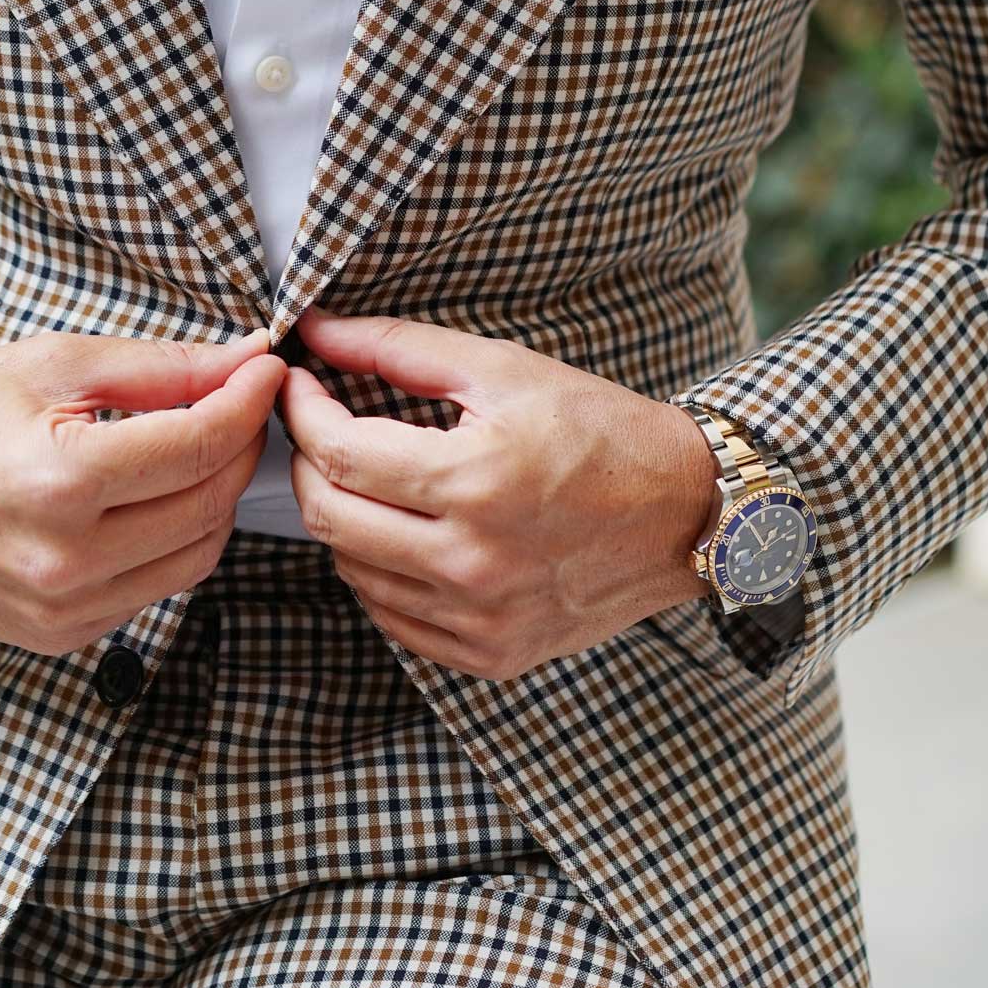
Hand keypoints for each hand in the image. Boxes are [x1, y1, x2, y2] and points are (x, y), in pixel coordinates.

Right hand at [0, 327, 284, 655]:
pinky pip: (154, 589)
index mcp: (60, 482)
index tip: (265, 370)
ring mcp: (63, 610)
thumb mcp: (51, 365)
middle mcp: (65, 560)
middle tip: (239, 403)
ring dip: (214, 498)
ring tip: (198, 448)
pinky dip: (172, 541)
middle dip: (240, 447)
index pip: (200, 445)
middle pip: (210, 505)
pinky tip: (150, 500)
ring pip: (196, 555)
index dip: (248, 402)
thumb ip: (160, 368)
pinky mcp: (59, 636)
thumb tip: (245, 360)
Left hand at [281, 308, 718, 678]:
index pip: (337, 452)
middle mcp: (472, 562)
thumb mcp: (504, 370)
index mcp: (475, 482)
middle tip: (323, 429)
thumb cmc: (599, 431)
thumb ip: (399, 348)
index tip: (300, 385)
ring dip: (344, 517)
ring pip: (351, 571)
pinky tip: (406, 534)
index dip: (302, 412)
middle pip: (328, 517)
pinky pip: (392, 618)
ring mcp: (480, 619)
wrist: (686, 514)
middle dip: (308, 464)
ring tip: (373, 479)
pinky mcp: (490, 655)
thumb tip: (316, 332)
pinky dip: (380, 572)